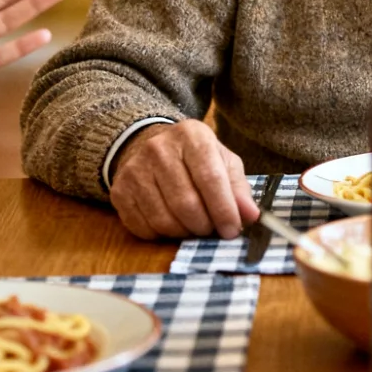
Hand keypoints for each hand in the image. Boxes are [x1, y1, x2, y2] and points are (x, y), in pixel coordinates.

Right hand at [110, 119, 258, 239]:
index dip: (224, 210)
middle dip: (204, 225)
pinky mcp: (119, 192)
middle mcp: (159, 149)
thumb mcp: (221, 161)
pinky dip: (162, 235)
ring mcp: (135, 170)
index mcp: (191, 136)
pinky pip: (144, 228)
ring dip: (184, 233)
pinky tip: (172, 224)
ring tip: (194, 226)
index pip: (210, 178)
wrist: (147, 146)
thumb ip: (238, 187)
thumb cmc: (193, 158)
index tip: (232, 230)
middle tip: (212, 230)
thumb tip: (251, 216)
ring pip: (164, 219)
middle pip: (186, 203)